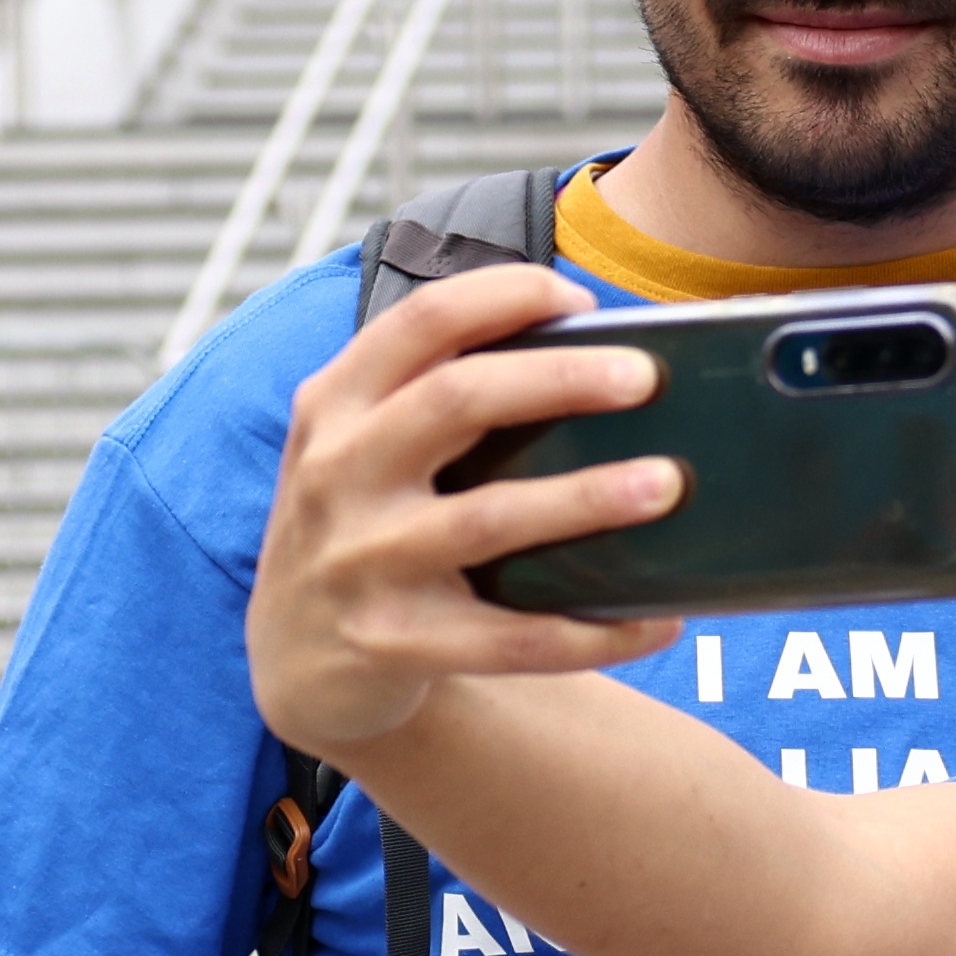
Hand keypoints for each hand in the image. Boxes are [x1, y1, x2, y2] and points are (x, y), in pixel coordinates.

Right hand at [241, 260, 675, 761]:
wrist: (288, 660)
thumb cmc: (362, 524)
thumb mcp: (360, 445)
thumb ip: (431, 393)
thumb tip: (593, 350)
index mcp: (336, 403)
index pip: (424, 320)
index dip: (508, 295)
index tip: (582, 300)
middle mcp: (339, 472)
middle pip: (458, 399)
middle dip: (562, 378)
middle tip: (647, 377)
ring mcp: (362, 560)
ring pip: (489, 517)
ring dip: (588, 497)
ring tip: (667, 483)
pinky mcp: (393, 642)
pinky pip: (511, 639)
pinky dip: (592, 632)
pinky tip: (659, 621)